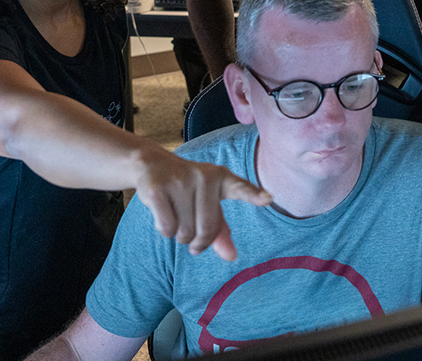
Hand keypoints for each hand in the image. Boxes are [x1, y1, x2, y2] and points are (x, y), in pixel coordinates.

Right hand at [131, 147, 271, 260]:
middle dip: (199, 243)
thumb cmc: (187, 190)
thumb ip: (220, 230)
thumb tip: (232, 257)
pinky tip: (162, 215)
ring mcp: (180, 181)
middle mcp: (204, 177)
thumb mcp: (207, 204)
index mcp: (222, 178)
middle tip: (192, 241)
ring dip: (179, 236)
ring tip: (176, 218)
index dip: (255, 195)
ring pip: (185, 232)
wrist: (152, 164)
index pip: (240, 188)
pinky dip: (164, 230)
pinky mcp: (158, 189)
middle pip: (207, 229)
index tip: (269, 198)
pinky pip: (167, 227)